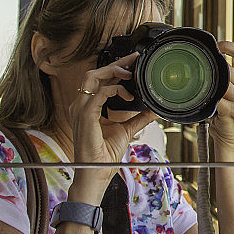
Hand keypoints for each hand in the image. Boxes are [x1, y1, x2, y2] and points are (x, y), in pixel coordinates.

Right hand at [67, 52, 155, 203]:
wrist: (95, 172)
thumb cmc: (104, 154)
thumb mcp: (126, 130)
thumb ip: (139, 118)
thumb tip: (153, 109)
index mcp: (87, 106)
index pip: (99, 80)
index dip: (115, 68)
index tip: (132, 62)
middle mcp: (80, 105)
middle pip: (94, 73)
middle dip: (115, 64)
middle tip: (133, 61)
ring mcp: (80, 110)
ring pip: (92, 77)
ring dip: (112, 72)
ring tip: (129, 74)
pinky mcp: (85, 116)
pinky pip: (98, 94)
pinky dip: (113, 89)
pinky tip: (126, 94)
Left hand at [209, 42, 233, 149]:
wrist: (228, 136)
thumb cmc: (222, 112)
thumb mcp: (226, 91)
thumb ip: (220, 76)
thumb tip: (202, 59)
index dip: (230, 45)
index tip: (217, 45)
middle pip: (229, 67)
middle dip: (213, 67)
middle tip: (199, 67)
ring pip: (223, 81)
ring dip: (209, 82)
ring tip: (200, 85)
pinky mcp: (232, 110)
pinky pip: (217, 97)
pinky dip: (207, 96)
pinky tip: (202, 98)